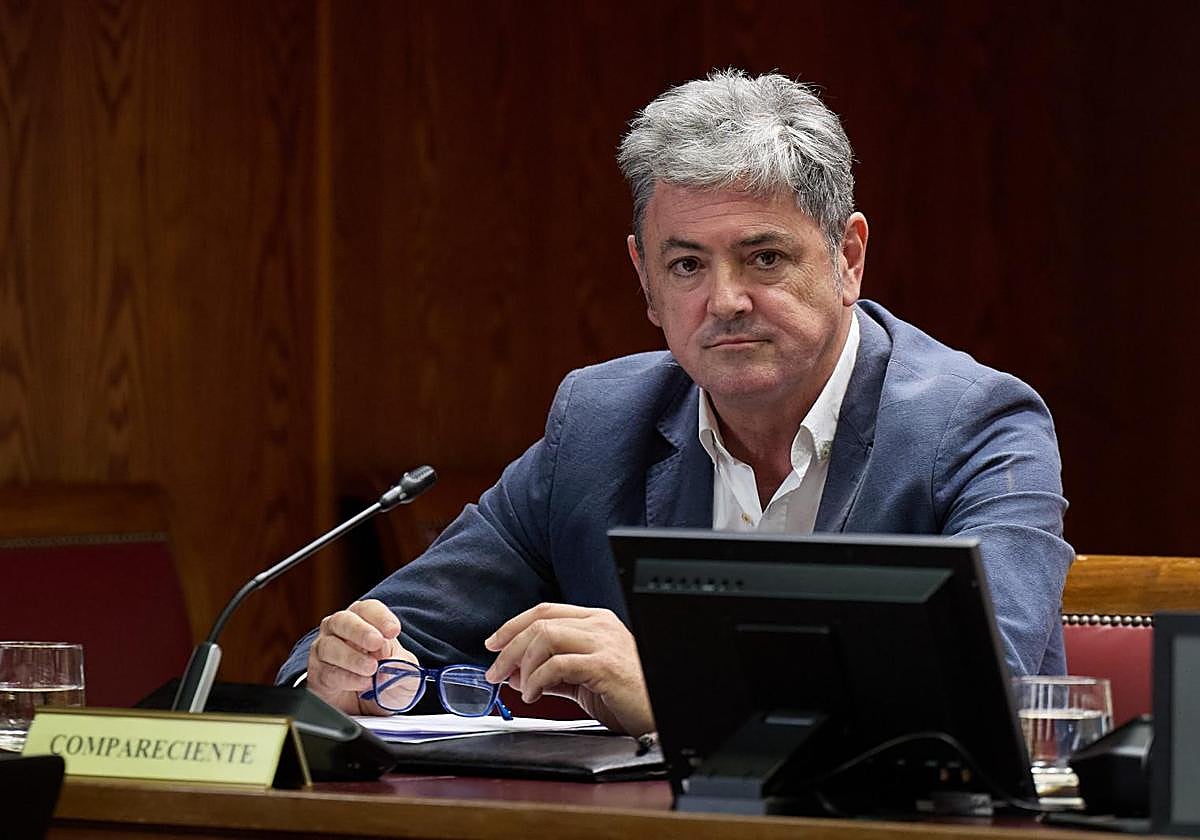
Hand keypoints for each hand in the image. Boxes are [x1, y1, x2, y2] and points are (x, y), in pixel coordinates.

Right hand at [305, 599, 416, 714]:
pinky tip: (363, 683)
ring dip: (352, 657)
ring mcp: (324, 651)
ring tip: (371, 668)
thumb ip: (403, 666)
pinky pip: (327, 672)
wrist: (372, 707)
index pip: (368, 609)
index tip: (393, 631)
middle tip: (376, 642)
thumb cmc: (387, 678)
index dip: (380, 617)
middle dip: (360, 631)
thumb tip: (389, 665)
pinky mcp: (318, 675)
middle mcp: (338, 630)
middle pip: (342, 620)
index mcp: (363, 620)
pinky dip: (347, 678)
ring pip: (329, 646)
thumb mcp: (405, 671)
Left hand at [483, 603, 653, 735]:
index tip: (494, 644)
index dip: (514, 625)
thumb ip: (553, 673)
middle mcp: (599, 625)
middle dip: (509, 648)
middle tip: (495, 672)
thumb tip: (518, 675)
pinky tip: (534, 695)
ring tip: (520, 687)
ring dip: (522, 664)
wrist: (658, 712)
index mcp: (596, 621)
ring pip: (545, 637)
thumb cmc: (629, 696)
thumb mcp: (584, 679)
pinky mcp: (603, 665)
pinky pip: (556, 665)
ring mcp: (603, 642)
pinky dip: (537, 680)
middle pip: (540, 622)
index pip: (545, 611)